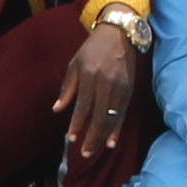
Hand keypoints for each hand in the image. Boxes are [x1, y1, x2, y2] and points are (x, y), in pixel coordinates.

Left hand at [55, 15, 147, 163]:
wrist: (120, 34)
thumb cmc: (92, 49)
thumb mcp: (75, 64)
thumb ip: (67, 88)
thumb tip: (57, 109)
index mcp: (89, 75)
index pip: (83, 106)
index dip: (77, 124)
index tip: (71, 138)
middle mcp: (106, 83)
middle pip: (99, 116)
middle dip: (91, 137)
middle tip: (84, 153)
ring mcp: (120, 88)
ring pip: (111, 117)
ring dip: (103, 136)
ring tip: (95, 151)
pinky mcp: (129, 90)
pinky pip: (123, 113)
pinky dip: (117, 128)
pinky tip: (112, 141)